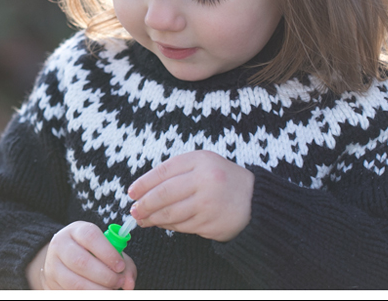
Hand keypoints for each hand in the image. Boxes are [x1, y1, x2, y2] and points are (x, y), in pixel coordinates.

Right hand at [25, 221, 135, 289]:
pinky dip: (88, 295)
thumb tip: (129, 283)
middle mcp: (60, 244)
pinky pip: (71, 293)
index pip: (90, 236)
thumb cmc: (91, 253)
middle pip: (81, 261)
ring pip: (75, 282)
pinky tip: (97, 293)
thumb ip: (125, 264)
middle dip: (105, 276)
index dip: (107, 253)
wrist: (62, 260)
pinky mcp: (51, 282)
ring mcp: (53, 264)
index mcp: (76, 230)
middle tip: (118, 282)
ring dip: (97, 290)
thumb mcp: (107, 251)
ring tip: (110, 290)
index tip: (120, 266)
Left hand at [127, 150, 253, 241]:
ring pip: (170, 213)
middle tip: (134, 210)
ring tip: (142, 219)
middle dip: (144, 204)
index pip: (163, 171)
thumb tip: (144, 188)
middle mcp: (204, 181)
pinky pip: (182, 226)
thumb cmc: (222, 179)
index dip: (143, 183)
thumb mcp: (202, 163)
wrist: (256, 200)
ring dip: (152, 218)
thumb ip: (176, 171)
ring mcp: (208, 204)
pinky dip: (168, 226)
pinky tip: (161, 224)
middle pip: (163, 194)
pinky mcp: (211, 224)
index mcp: (200, 161)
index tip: (131, 192)